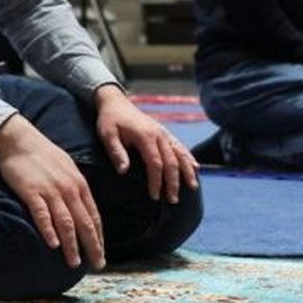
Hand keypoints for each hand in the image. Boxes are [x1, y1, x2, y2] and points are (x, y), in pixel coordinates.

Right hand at [0, 115, 104, 269]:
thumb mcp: (67, 169)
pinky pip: (43, 214)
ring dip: (72, 245)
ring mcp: (50, 191)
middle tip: (97, 265)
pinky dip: (49, 230)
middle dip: (92, 246)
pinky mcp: (32, 192)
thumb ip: (75, 189)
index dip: (98, 237)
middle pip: (84, 222)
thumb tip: (82, 208)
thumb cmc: (43, 155)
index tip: (101, 254)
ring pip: (66, 222)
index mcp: (79, 184)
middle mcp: (69, 189)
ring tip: (74, 263)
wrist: (20, 140)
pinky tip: (53, 244)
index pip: (93, 216)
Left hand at [95, 85, 199, 205]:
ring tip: (193, 187)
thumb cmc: (110, 120)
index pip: (155, 164)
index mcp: (145, 137)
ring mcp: (164, 133)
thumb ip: (116, 152)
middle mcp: (159, 135)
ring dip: (187, 171)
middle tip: (174, 201)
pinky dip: (189, 157)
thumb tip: (123, 171)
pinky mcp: (165, 133)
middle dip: (174, 182)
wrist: (115, 101)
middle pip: (171, 162)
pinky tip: (195, 167)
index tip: (155, 196)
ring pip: (181, 154)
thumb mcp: (107, 135)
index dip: (156, 181)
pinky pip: (180, 146)